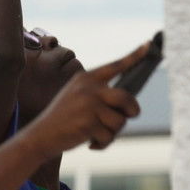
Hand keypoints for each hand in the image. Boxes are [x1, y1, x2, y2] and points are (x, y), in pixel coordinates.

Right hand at [20, 41, 150, 155]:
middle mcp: (88, 88)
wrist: (40, 136)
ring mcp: (89, 105)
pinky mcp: (88, 122)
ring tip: (97, 134)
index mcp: (86, 78)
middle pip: (127, 98)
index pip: (115, 66)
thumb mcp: (78, 99)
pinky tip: (90, 143)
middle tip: (129, 117)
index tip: (149, 45)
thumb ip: (101, 98)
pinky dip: (103, 143)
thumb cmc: (63, 120)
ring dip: (112, 132)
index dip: (134, 57)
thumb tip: (131, 107)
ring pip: (120, 121)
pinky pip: (109, 136)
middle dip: (131, 111)